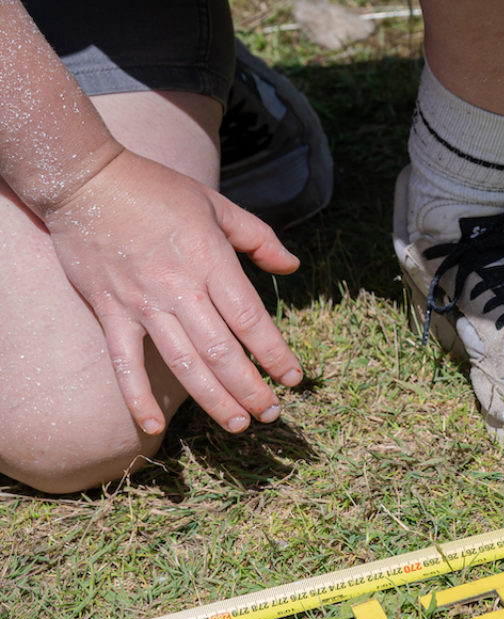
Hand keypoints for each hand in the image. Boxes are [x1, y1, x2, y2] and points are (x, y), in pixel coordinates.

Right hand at [41, 148, 303, 435]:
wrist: (85, 180)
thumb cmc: (157, 191)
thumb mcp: (216, 204)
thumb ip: (258, 238)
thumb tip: (293, 265)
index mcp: (210, 261)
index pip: (251, 320)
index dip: (275, 354)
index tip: (293, 378)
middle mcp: (179, 288)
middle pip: (222, 351)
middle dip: (251, 388)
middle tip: (272, 413)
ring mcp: (142, 304)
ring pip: (184, 364)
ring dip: (213, 399)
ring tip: (239, 424)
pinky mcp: (110, 312)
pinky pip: (125, 364)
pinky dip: (137, 398)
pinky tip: (153, 428)